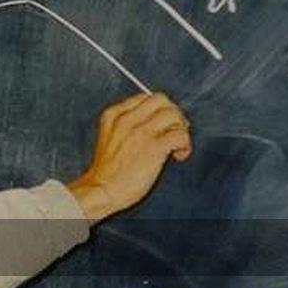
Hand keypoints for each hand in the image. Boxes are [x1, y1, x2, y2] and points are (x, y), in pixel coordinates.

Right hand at [67, 92, 191, 222]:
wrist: (102, 190)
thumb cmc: (108, 171)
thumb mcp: (109, 137)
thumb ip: (127, 125)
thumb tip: (157, 122)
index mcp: (113, 115)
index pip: (144, 97)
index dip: (158, 109)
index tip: (162, 123)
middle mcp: (127, 119)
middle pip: (160, 99)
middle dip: (172, 112)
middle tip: (175, 129)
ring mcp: (140, 132)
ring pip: (173, 114)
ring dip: (181, 129)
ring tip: (177, 145)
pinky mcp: (154, 147)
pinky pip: (180, 135)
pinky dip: (185, 145)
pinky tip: (179, 156)